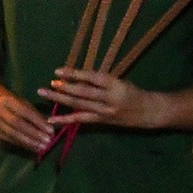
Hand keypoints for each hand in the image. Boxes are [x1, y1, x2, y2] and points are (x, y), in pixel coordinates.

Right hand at [0, 94, 53, 153]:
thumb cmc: (14, 103)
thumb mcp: (24, 104)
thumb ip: (36, 114)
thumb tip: (49, 127)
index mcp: (9, 101)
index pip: (25, 112)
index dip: (38, 122)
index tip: (51, 130)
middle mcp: (0, 111)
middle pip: (17, 124)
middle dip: (33, 133)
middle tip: (47, 141)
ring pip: (12, 134)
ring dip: (28, 142)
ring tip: (42, 148)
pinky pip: (9, 140)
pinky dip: (23, 145)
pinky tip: (33, 148)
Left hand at [38, 68, 164, 128]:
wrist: (149, 112)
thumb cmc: (132, 92)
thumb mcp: (119, 82)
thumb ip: (99, 81)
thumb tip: (74, 78)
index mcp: (115, 85)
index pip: (92, 78)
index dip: (75, 74)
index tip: (58, 70)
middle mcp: (109, 99)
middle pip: (82, 93)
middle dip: (63, 88)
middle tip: (49, 84)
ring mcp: (104, 112)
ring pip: (78, 105)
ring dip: (59, 100)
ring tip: (44, 94)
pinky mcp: (101, 121)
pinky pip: (80, 120)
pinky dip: (64, 120)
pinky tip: (50, 119)